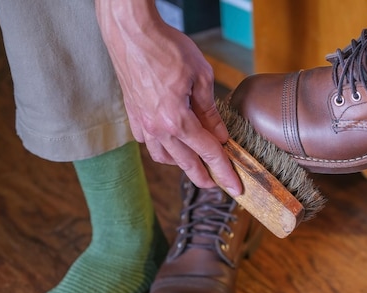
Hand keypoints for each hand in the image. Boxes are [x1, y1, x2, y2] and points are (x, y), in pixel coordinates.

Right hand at [95, 0, 241, 194]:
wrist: (132, 31)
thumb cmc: (167, 48)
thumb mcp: (201, 77)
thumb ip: (210, 111)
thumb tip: (219, 135)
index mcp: (177, 120)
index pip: (208, 153)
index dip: (224, 171)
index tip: (235, 187)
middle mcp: (157, 128)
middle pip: (186, 163)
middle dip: (204, 177)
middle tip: (217, 186)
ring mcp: (142, 123)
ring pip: (163, 157)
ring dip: (181, 164)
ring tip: (195, 165)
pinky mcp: (132, 115)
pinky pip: (148, 143)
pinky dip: (162, 149)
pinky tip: (170, 145)